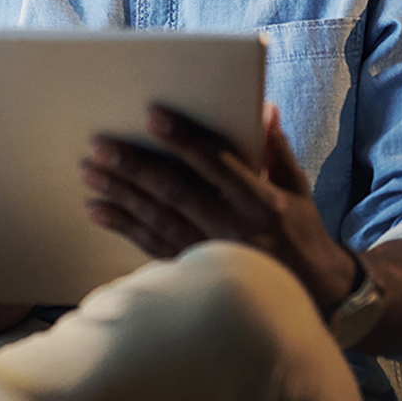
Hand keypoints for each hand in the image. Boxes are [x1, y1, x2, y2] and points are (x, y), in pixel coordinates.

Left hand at [79, 102, 359, 313]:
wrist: (312, 294)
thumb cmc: (302, 232)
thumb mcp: (298, 189)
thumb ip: (276, 148)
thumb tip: (262, 106)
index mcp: (260, 202)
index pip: (216, 164)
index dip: (183, 139)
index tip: (153, 115)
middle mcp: (232, 228)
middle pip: (176, 191)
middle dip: (135, 166)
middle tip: (100, 145)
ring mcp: (211, 253)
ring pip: (158, 218)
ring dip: (120, 194)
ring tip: (89, 172)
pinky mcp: (195, 272)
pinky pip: (153, 246)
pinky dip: (123, 227)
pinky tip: (98, 210)